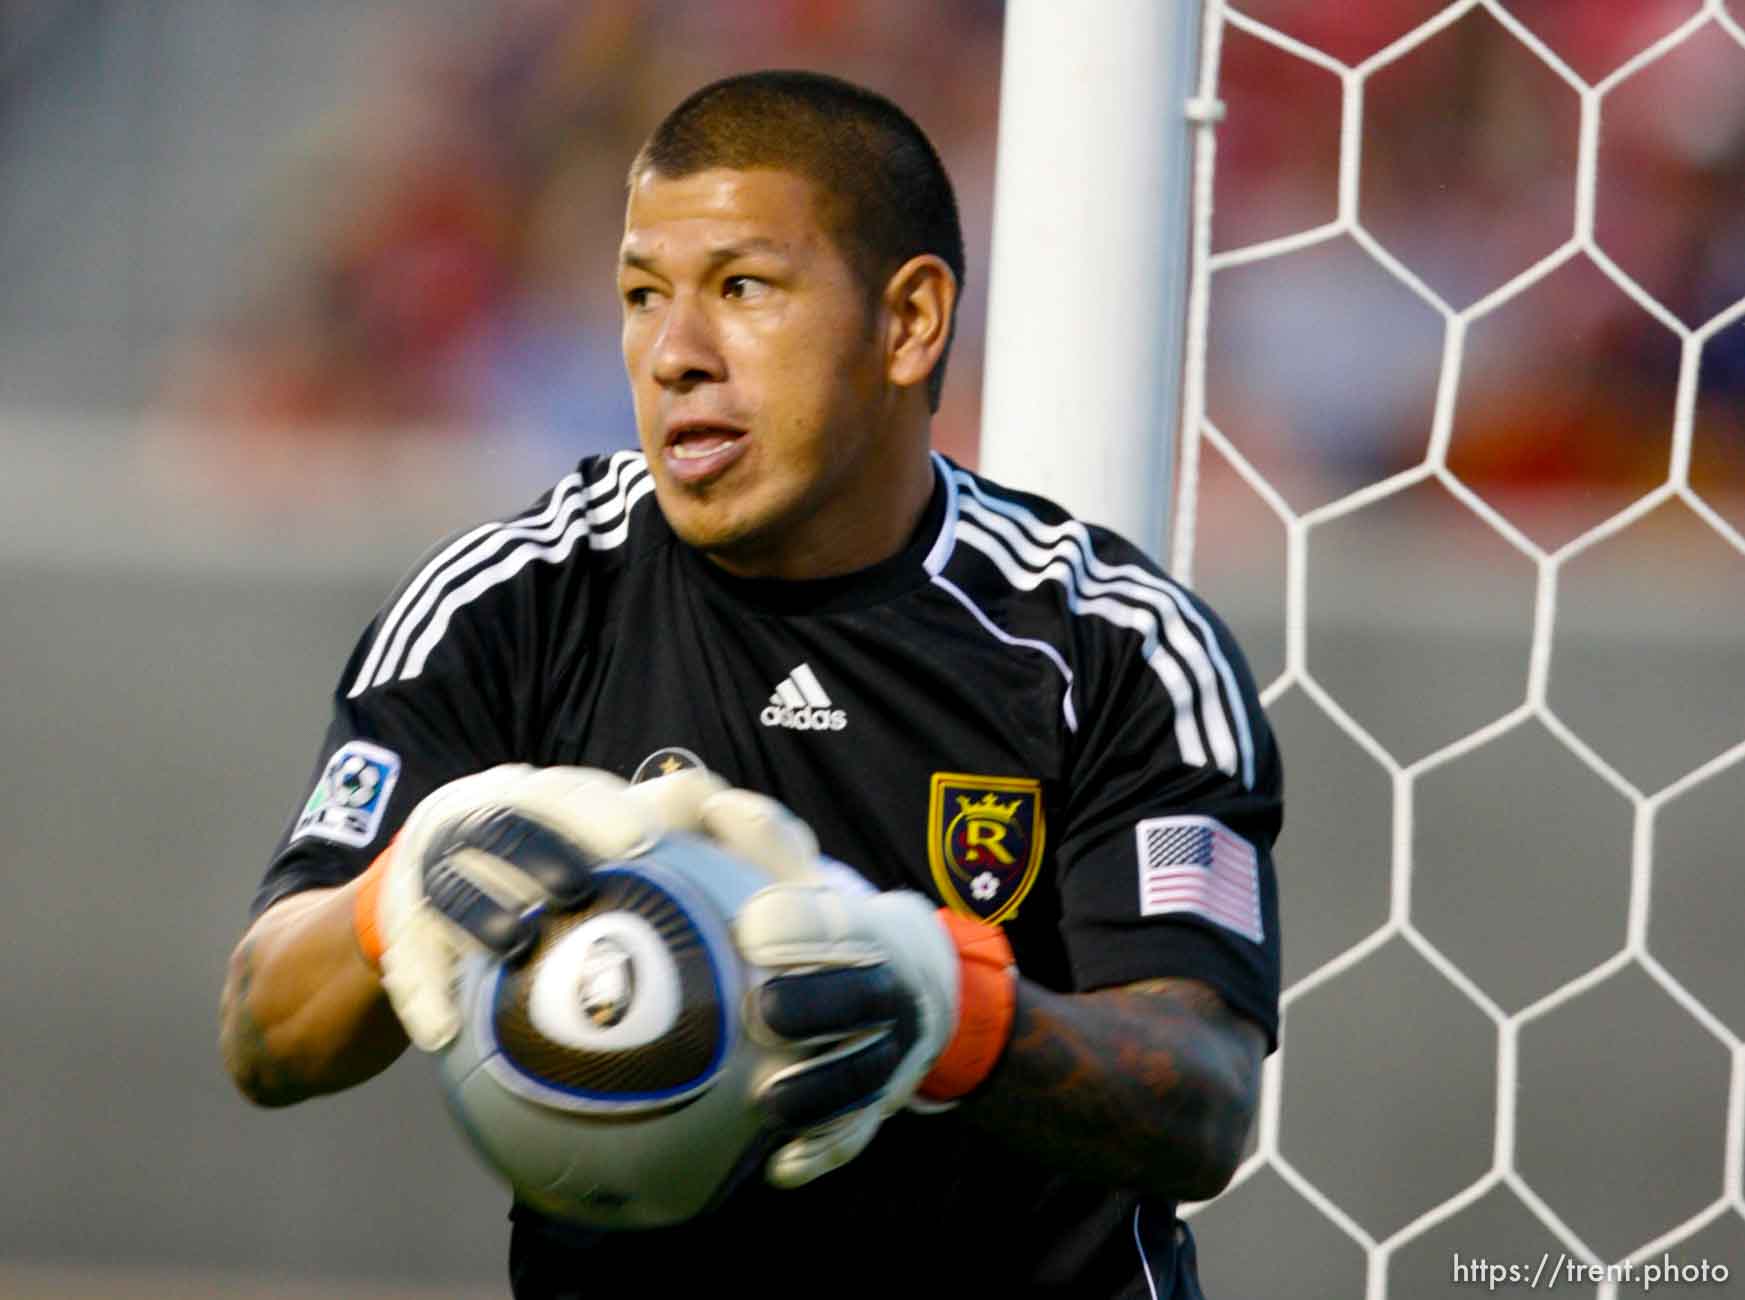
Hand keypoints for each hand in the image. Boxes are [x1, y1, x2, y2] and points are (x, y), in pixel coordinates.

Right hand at [356, 764, 724, 1050]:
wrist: (421, 895)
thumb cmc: (538, 864)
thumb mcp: (583, 835)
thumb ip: (650, 820)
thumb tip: (723, 807)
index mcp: (529, 797)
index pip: (567, 791)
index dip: (602, 809)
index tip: (643, 838)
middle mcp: (473, 820)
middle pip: (502, 823)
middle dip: (539, 847)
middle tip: (579, 886)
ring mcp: (428, 868)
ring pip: (447, 882)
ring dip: (478, 911)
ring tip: (514, 946)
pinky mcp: (392, 921)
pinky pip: (403, 957)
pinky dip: (422, 992)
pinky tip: (443, 1034)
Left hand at [705, 795, 1014, 1188]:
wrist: (916, 984)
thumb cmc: (832, 923)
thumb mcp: (808, 876)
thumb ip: (764, 846)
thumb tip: (710, 801)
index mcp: (872, 931)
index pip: (847, 922)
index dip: (809, 924)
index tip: (757, 925)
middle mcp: (890, 993)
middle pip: (866, 999)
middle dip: (823, 1003)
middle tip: (769, 1010)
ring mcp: (890, 1056)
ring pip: (867, 1077)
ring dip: (823, 1091)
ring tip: (770, 1103)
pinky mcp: (879, 1109)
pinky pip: (857, 1137)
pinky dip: (823, 1152)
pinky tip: (780, 1168)